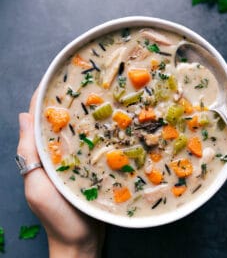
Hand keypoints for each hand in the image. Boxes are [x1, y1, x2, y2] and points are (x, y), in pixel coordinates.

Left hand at [17, 89, 104, 257]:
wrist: (80, 240)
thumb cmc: (57, 216)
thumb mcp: (37, 186)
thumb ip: (29, 154)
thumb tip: (22, 115)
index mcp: (41, 154)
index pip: (40, 119)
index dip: (45, 98)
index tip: (57, 79)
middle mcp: (57, 153)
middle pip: (60, 122)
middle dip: (69, 103)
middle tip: (85, 84)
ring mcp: (75, 160)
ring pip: (78, 132)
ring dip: (86, 116)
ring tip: (101, 98)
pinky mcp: (91, 167)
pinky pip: (93, 145)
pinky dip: (98, 133)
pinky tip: (111, 124)